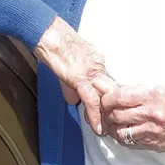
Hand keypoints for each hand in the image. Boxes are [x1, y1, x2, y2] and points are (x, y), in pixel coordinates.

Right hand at [34, 16, 116, 135]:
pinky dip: (95, 115)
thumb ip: (72, 83)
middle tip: (115, 125)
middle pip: (112, 90)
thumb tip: (73, 99)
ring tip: (108, 130)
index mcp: (97, 60)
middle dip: (115, 109)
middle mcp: (99, 65)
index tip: (112, 112)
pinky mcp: (80, 77)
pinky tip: (97, 126)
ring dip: (107, 116)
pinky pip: (92, 99)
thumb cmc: (55, 44)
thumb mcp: (68, 64)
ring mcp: (91, 70)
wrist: (49, 33)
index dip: (111, 99)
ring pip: (105, 97)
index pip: (108, 83)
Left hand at [101, 85, 164, 150]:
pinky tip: (124, 131)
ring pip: (121, 131)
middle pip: (117, 114)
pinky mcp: (154, 143)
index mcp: (154, 94)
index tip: (106, 96)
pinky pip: (131, 142)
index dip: (108, 97)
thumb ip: (145, 89)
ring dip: (113, 126)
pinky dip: (123, 137)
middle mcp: (151, 113)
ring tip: (112, 121)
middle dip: (107, 112)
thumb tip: (124, 91)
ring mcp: (152, 130)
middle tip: (105, 109)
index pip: (120, 97)